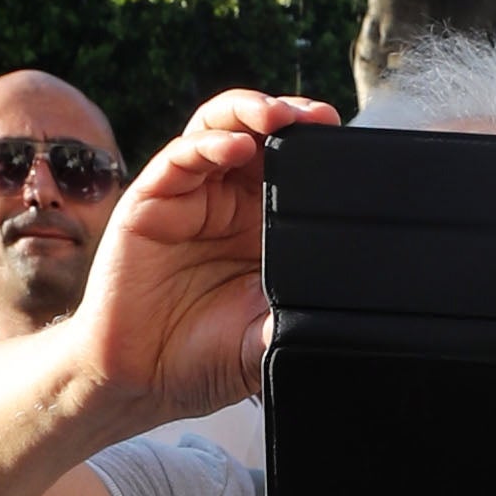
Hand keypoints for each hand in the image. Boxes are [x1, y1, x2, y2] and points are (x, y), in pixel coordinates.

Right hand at [74, 89, 337, 419]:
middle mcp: (227, 202)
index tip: (342, 138)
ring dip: (248, 112)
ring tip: (276, 116)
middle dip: (289, 116)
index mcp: (262, 226)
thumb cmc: (203, 358)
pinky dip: (208, 145)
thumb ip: (302, 316)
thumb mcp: (269, 338)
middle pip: (259, 134)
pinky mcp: (150, 202)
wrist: (141, 382)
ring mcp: (188, 197)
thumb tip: (353, 311)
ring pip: (219, 130)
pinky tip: (234, 147)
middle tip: (315, 118)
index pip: (293, 167)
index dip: (316, 147)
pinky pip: (179, 159)